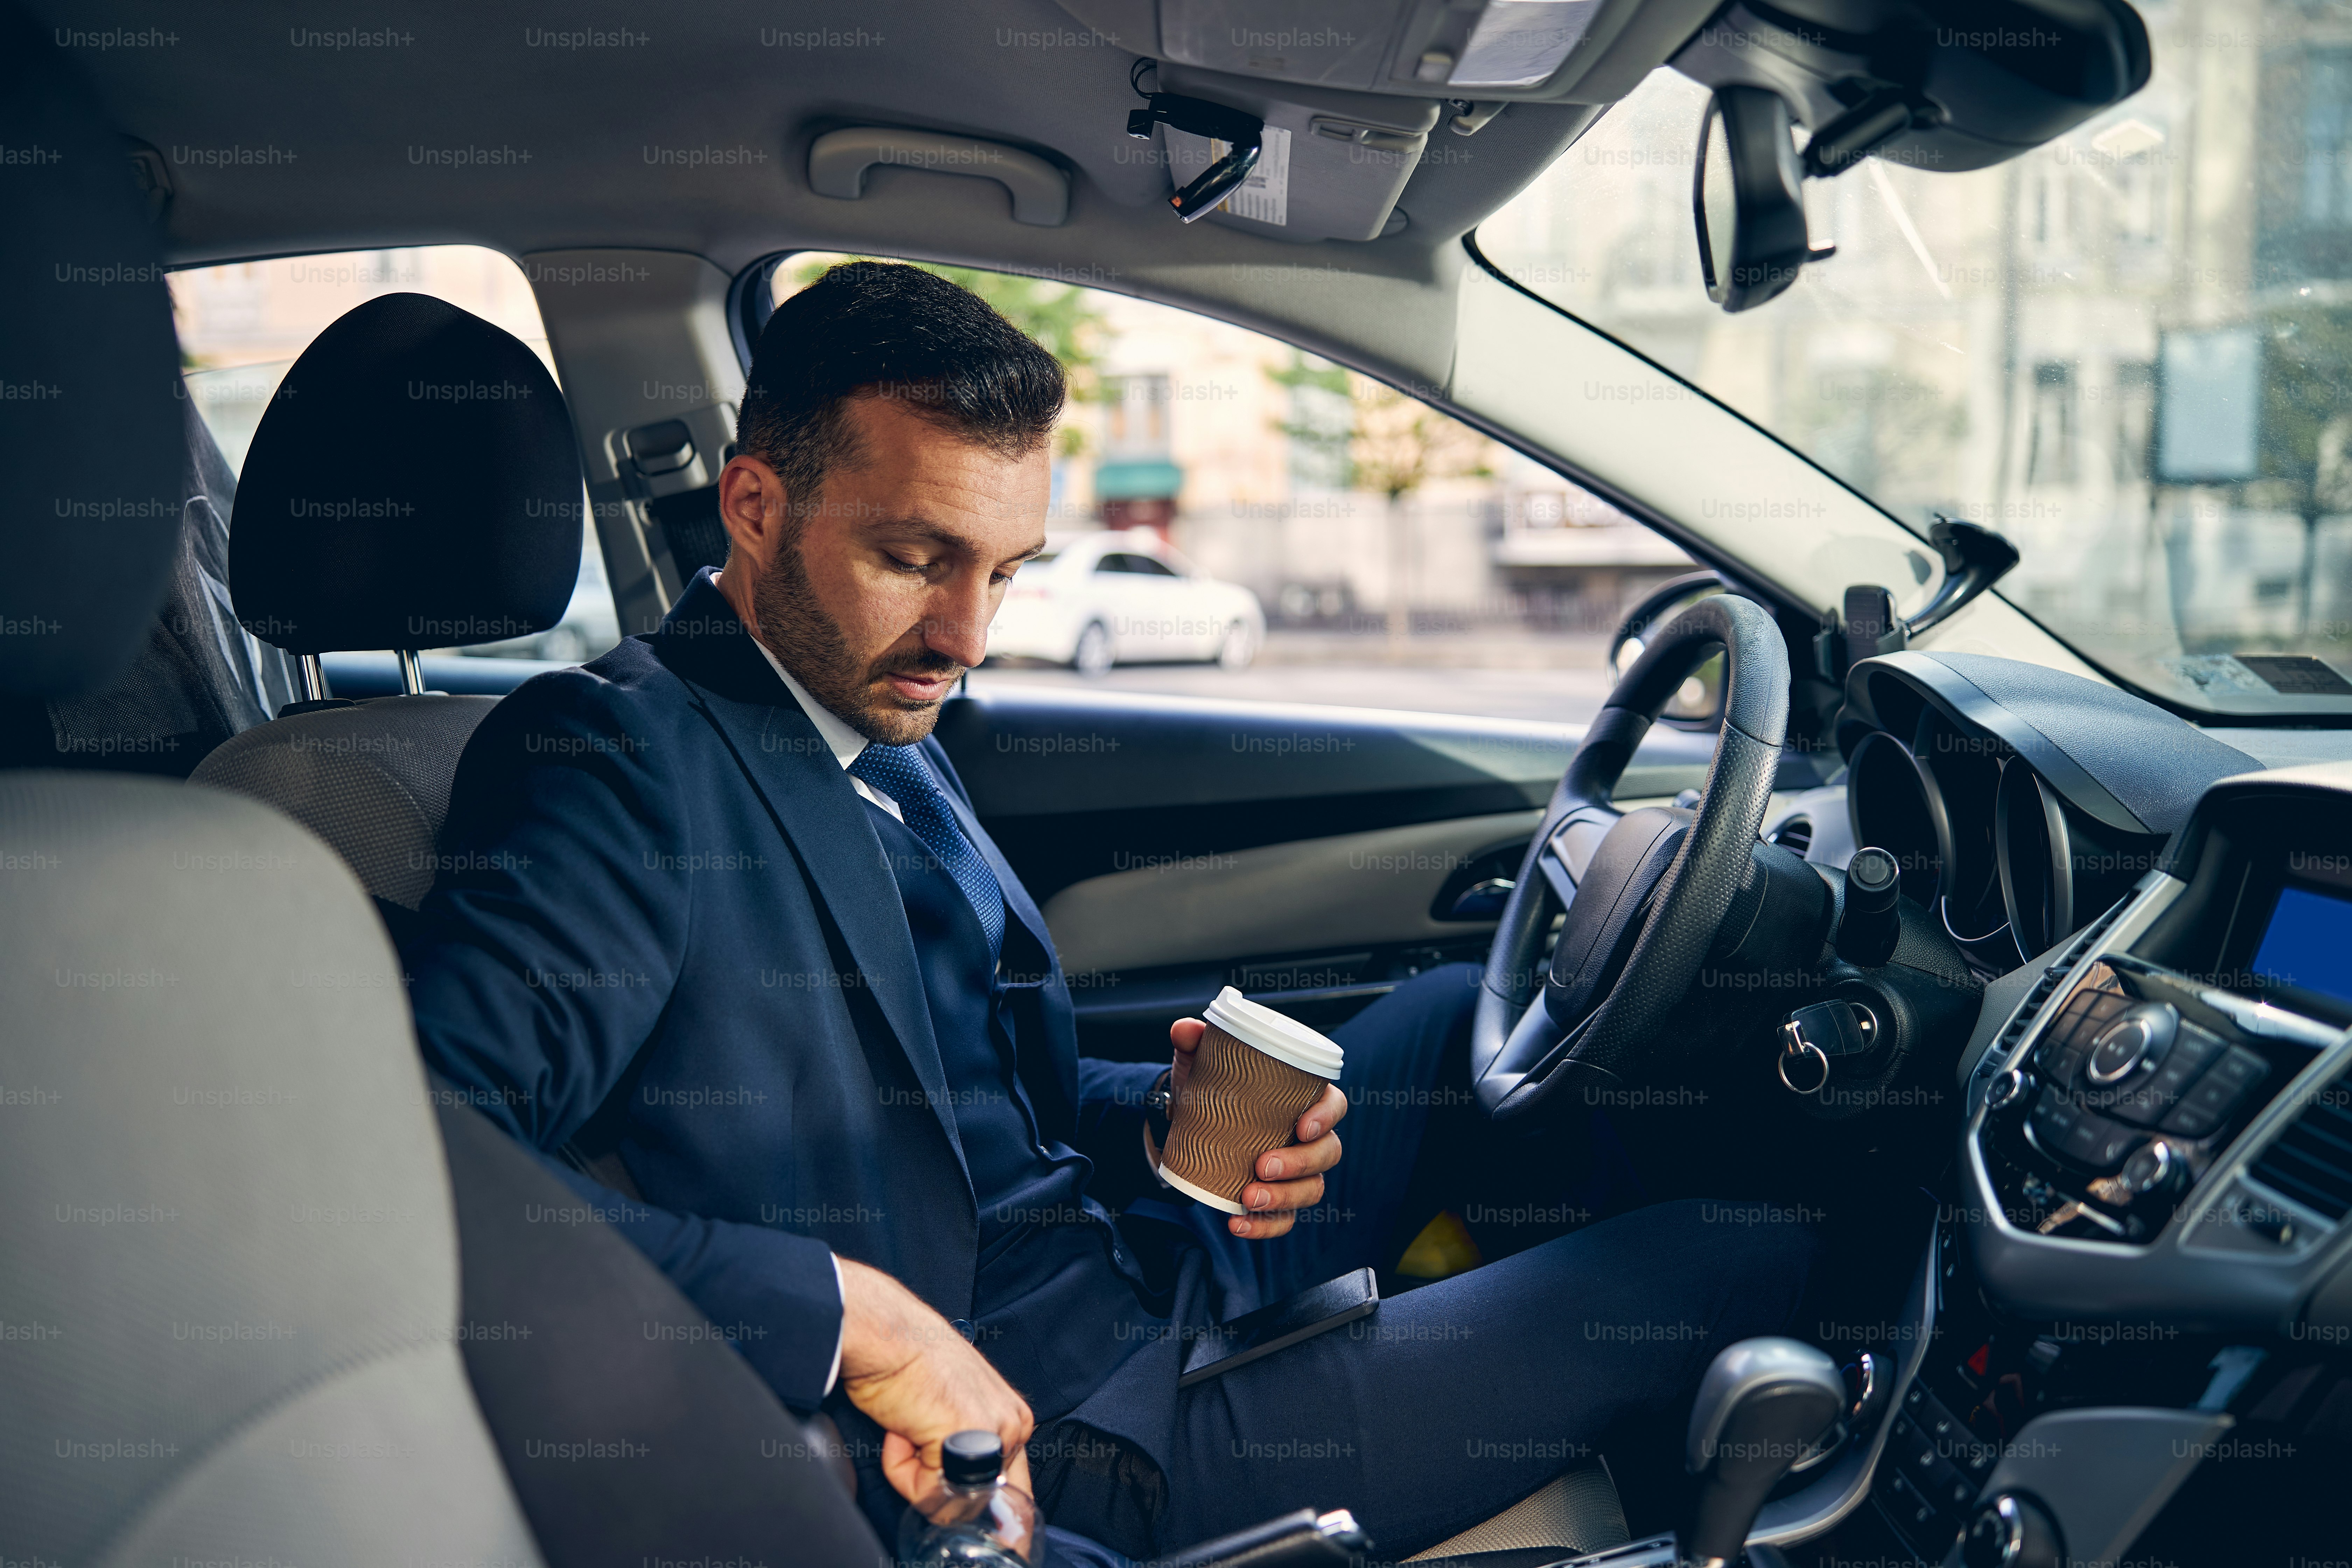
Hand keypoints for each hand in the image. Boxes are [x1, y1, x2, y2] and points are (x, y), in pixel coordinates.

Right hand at [835, 1256, 1034, 1502]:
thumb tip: (963, 1497)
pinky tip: (900, 1427)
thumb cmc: (909, 1363)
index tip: (934, 1457)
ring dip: (915, 1473)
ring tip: (907, 1426)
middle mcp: (1014, 1427)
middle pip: (973, 1500)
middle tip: (915, 1433)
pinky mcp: (968, 1445)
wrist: (886, 1334)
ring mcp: (995, 1436)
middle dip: (934, 1477)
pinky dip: (901, 1469)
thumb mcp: (953, 1406)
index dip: (960, 1485)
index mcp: (1013, 1418)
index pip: (1003, 1487)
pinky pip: (926, 1493)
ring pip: (948, 1501)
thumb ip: (969, 1447)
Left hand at [1167, 1017, 1347, 1239]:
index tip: (1302, 1125)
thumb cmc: (1211, 1089)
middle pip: (1327, 1153)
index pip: (1333, 1105)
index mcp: (1302, 1099)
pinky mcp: (1276, 1199)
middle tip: (1262, 1166)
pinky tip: (1239, 1225)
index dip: (1326, 1117)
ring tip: (1249, 1198)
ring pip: (1312, 1190)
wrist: (1187, 1123)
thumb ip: (1195, 1041)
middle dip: (1300, 1164)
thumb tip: (1186, 1029)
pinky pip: (1284, 1220)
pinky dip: (1264, 1227)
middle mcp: (1307, 1138)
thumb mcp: (1201, 1063)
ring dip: (1284, 1198)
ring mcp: (1295, 1172)